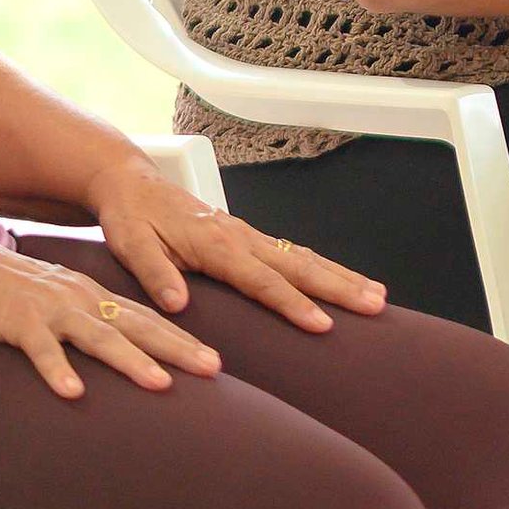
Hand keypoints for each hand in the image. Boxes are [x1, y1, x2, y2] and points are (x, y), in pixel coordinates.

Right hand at [0, 229, 224, 398]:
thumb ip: (84, 320)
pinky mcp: (18, 322)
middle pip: (138, 325)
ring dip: (131, 361)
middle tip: (213, 368)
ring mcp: (50, 309)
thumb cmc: (4, 290)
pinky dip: (58, 370)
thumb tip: (116, 345)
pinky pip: (41, 350)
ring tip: (161, 383)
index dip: (182, 339)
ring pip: (99, 336)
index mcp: (91, 294)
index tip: (216, 361)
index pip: (147, 319)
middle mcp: (80, 299)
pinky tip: (74, 393)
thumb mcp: (55, 300)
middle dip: (178, 348)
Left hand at [86, 158, 386, 330]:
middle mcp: (240, 236)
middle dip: (340, 286)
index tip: (323, 325)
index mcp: (216, 244)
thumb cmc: (130, 218)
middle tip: (378, 305)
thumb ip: (155, 274)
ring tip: (378, 295)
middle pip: (299, 265)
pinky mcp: (246, 237)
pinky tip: (339, 280)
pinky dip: (322, 267)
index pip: (262, 280)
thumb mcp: (130, 246)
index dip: (293, 304)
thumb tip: (179, 304)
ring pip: (303, 256)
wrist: (131, 183)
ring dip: (341, 276)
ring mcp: (247, 234)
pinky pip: (292, 253)